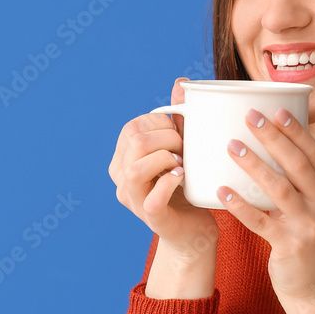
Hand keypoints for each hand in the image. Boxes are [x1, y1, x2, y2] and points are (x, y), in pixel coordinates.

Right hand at [109, 77, 217, 258]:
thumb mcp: (181, 148)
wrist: (194, 231)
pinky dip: (170, 183)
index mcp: (122, 159)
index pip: (133, 128)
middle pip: (135, 142)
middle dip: (167, 138)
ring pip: (137, 168)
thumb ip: (178, 118)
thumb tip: (182, 82)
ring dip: (166, 158)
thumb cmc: (186, 187)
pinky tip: (183, 177)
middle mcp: (121, 179)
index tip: (180, 135)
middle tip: (185, 150)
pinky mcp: (152, 218)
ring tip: (183, 162)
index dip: (160, 125)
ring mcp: (133, 200)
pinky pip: (153, 198)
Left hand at [217, 107, 314, 301]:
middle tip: (249, 117)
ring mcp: (308, 225)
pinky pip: (260, 221)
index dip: (295, 130)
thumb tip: (268, 143)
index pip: (314, 153)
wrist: (314, 286)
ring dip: (254, 165)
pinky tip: (221, 190)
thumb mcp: (312, 206)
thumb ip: (297, 180)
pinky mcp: (288, 245)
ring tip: (231, 146)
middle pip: (296, 164)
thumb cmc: (304, 237)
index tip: (276, 109)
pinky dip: (240, 205)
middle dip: (273, 138)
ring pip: (279, 189)